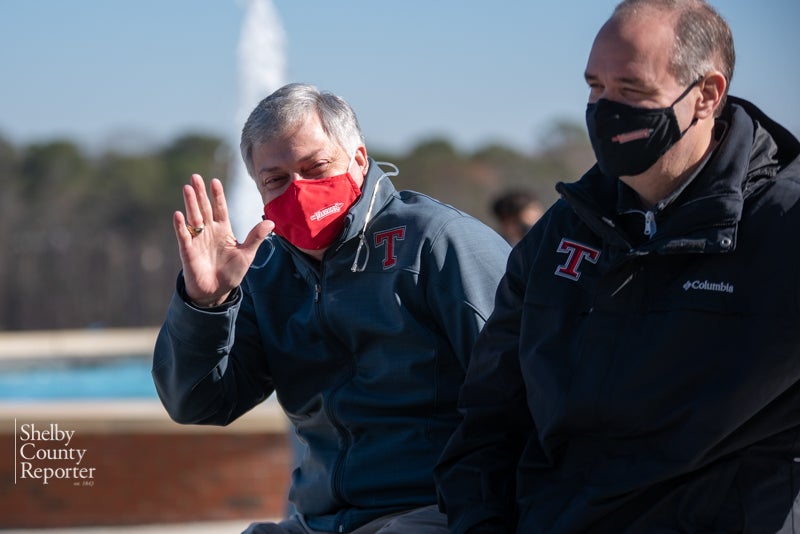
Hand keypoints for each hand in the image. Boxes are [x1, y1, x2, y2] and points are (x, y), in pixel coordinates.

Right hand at [173, 174, 273, 306]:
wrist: (217, 292)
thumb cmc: (231, 272)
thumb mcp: (247, 254)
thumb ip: (256, 237)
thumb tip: (271, 222)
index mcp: (223, 230)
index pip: (220, 209)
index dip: (217, 195)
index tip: (215, 181)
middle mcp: (209, 231)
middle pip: (204, 208)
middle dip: (200, 193)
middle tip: (196, 177)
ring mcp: (197, 240)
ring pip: (193, 218)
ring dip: (190, 203)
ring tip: (187, 188)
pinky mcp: (188, 251)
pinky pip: (184, 236)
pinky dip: (181, 226)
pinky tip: (179, 214)